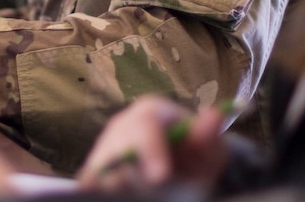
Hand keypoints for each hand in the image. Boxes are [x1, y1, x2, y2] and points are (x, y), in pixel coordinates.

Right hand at [76, 95, 227, 192]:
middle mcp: (122, 124)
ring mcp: (106, 145)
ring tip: (126, 196)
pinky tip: (112, 197)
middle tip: (141, 192)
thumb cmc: (196, 153)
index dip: (151, 150)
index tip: (160, 177)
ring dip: (110, 182)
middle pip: (115, 144)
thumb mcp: (209, 147)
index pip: (145, 126)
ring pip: (99, 162)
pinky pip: (91, 177)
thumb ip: (208, 134)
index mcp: (150, 112)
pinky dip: (99, 188)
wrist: (183, 162)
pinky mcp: (97, 166)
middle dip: (126, 171)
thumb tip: (214, 115)